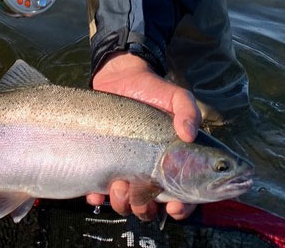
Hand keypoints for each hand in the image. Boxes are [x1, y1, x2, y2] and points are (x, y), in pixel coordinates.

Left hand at [88, 51, 200, 220]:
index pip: (183, 198)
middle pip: (151, 207)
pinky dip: (97, 197)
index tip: (173, 205)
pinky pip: (98, 192)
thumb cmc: (153, 90)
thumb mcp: (175, 96)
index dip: (181, 208)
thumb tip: (188, 132)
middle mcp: (150, 173)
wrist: (120, 76)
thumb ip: (188, 110)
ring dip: (123, 203)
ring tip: (118, 184)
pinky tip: (96, 190)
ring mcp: (125, 170)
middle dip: (145, 208)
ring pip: (126, 203)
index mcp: (172, 164)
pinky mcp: (103, 165)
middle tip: (139, 191)